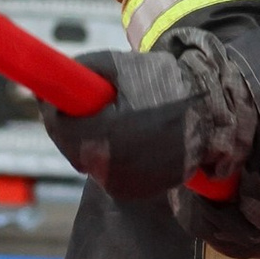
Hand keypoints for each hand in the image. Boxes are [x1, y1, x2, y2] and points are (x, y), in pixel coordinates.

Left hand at [44, 46, 197, 197]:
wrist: (211, 113)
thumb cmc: (165, 85)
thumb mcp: (123, 66)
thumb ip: (84, 69)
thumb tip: (48, 79)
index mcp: (111, 133)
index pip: (61, 129)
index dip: (52, 112)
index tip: (52, 98)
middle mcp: (116, 166)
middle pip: (71, 148)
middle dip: (71, 127)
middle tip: (82, 106)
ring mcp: (126, 183)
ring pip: (88, 161)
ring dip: (89, 142)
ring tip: (112, 118)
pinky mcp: (136, 192)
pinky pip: (107, 173)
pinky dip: (108, 156)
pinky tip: (126, 137)